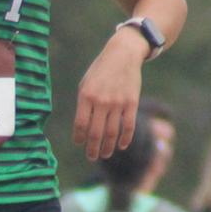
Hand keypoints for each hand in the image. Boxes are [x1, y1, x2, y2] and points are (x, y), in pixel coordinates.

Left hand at [72, 26, 146, 158]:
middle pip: (95, 133)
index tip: (79, 144)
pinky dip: (125, 139)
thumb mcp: (86, 83)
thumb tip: (82, 128)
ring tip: (105, 155)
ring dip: (107, 147)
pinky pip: (128, 126)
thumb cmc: (100, 71)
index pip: (80, 124)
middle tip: (91, 157)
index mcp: (86, 96)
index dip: (79, 138)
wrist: (122, 54)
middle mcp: (101, 101)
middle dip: (92, 149)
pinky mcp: (132, 102)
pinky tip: (121, 146)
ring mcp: (117, 103)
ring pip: (112, 133)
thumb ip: (83, 105)